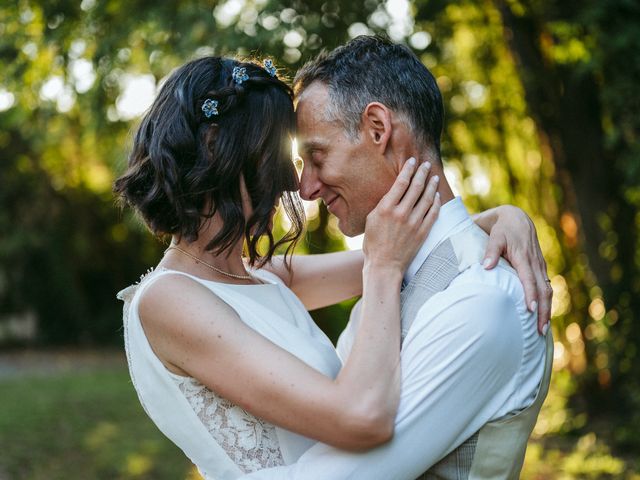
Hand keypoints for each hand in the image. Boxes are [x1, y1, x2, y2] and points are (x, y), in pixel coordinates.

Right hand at [363, 158, 440, 273]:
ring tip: (434, 177)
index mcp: (386, 208)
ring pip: (427, 198)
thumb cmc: (373, 243)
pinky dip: (436, 202)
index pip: (401, 182)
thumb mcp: (371, 220)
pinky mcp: (423, 232)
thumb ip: (383, 204)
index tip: (412, 161)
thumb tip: (394, 192)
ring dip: (432, 185)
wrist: (385, 265)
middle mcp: (401, 213)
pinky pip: (433, 213)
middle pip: (416, 187)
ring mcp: (414, 223)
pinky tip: (437, 196)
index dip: (408, 169)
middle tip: (427, 164)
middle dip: (423, 173)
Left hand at [482, 205, 550, 334]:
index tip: (531, 310)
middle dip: (544, 311)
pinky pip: (546, 287)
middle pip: (544, 290)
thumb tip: (486, 267)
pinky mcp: (540, 268)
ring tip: (542, 330)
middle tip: (540, 331)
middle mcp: (535, 263)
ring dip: (547, 310)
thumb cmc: (501, 229)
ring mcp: (540, 266)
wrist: (516, 218)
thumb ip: (490, 251)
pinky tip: (543, 315)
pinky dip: (546, 302)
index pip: (529, 279)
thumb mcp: (494, 237)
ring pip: (547, 290)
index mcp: (524, 257)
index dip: (531, 295)